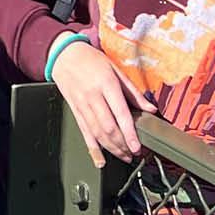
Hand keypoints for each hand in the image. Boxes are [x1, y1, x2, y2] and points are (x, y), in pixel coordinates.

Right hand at [51, 39, 155, 166]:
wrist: (63, 54)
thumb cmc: (91, 59)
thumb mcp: (115, 69)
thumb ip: (132, 91)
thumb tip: (150, 109)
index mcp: (106, 84)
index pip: (120, 114)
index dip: (129, 133)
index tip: (137, 147)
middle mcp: (92, 96)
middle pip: (107, 127)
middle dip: (121, 144)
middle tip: (133, 154)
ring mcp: (81, 104)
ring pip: (96, 132)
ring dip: (110, 148)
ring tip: (123, 157)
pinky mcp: (74, 110)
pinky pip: (83, 132)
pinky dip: (92, 148)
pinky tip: (99, 159)